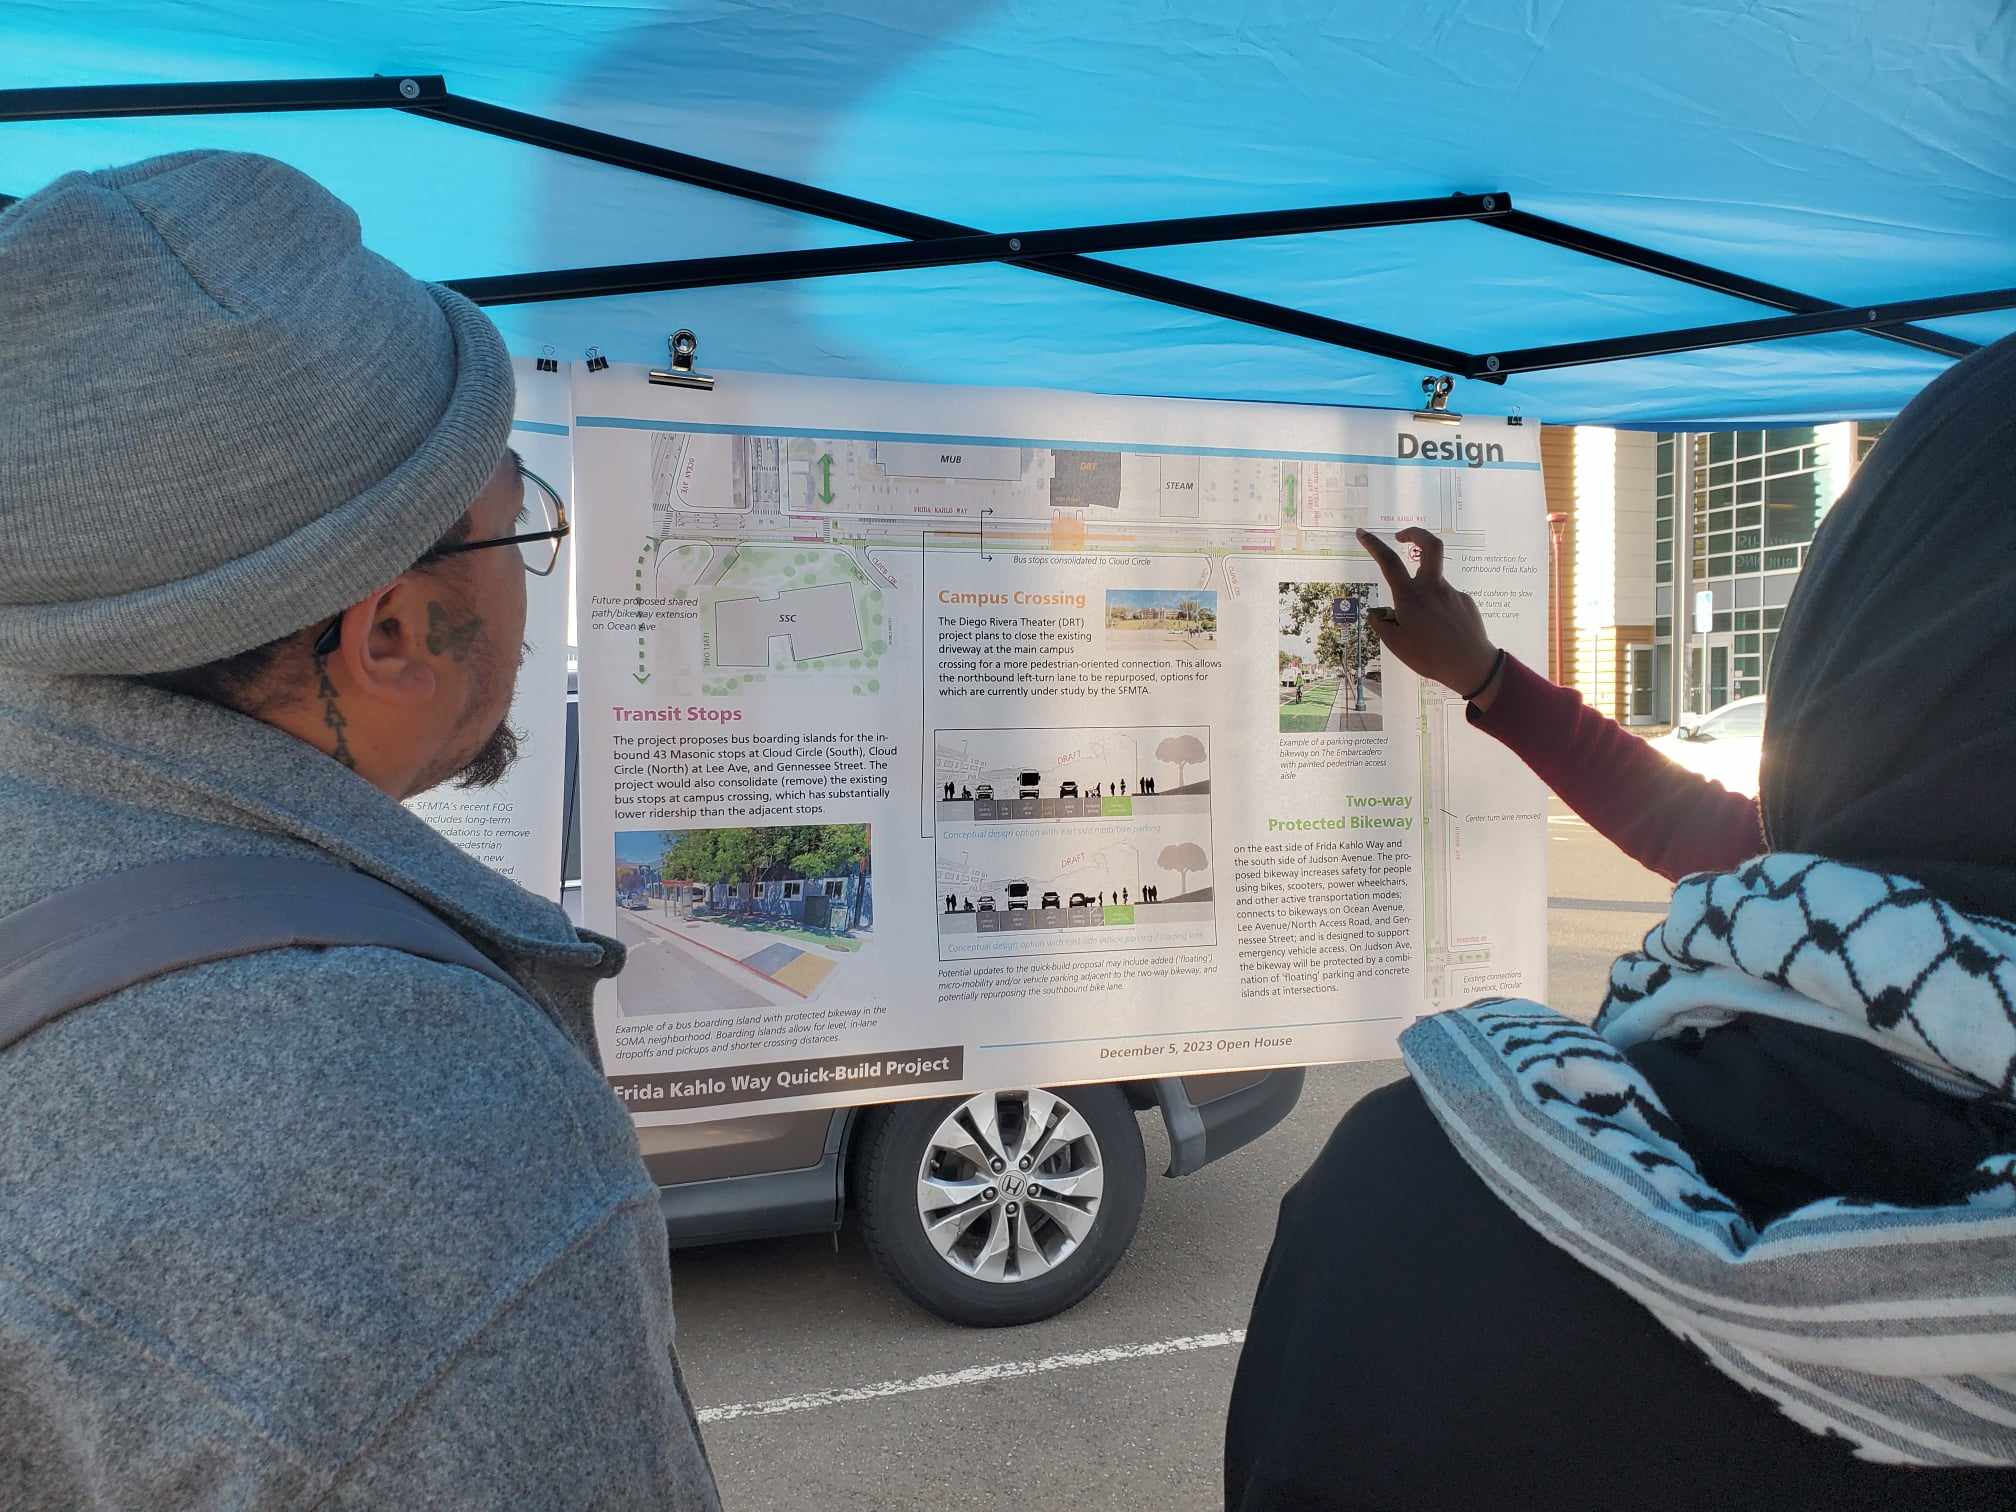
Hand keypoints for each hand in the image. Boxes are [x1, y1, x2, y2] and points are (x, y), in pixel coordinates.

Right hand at [1355, 527, 1501, 703]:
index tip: (1362, 533)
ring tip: (1425, 629)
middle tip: (1402, 537)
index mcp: (1410, 596)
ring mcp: (1452, 592)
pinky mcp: (1466, 601)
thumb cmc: (1429, 656)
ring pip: (1433, 584)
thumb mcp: (1396, 645)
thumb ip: (1382, 625)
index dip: (1374, 544)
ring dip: (1424, 596)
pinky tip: (1442, 633)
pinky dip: (1439, 611)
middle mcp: (1432, 587)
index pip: (1388, 562)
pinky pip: (1446, 601)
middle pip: (1430, 545)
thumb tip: (1376, 613)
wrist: (1471, 666)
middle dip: (1415, 533)